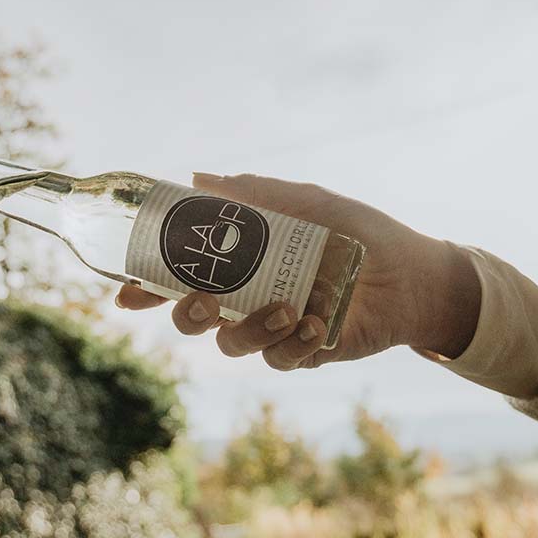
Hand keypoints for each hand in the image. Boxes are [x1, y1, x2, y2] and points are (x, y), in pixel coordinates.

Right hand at [116, 173, 480, 370]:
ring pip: (232, 345)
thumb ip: (255, 193)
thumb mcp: (306, 202)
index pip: (181, 277)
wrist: (413, 271)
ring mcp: (273, 329)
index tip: (124, 293)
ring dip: (249, 329)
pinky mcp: (304, 352)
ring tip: (287, 308)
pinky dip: (292, 344)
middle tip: (202, 300)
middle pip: (192, 319)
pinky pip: (281, 359)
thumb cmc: (358, 231)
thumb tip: (198, 178)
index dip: (148, 288)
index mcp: (240, 264)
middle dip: (187, 314)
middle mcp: (247, 299)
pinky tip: (315, 325)